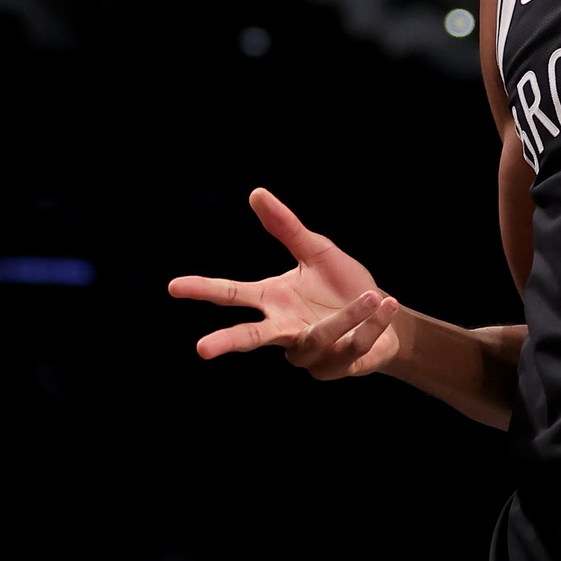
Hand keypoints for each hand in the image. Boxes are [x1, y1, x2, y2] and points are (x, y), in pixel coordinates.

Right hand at [169, 189, 404, 379]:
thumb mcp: (317, 251)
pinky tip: (386, 307)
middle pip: (251, 337)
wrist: (385, 315)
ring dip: (347, 316)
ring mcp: (308, 353)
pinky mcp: (336, 367)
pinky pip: (351, 346)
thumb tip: (257, 192)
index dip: (203, 290)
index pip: (232, 294)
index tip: (174, 286)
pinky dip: (370, 325)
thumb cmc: (342, 285)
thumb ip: (286, 228)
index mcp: (273, 300)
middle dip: (228, 342)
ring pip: (318, 337)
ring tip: (374, 295)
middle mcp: (284, 330)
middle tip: (201, 349)